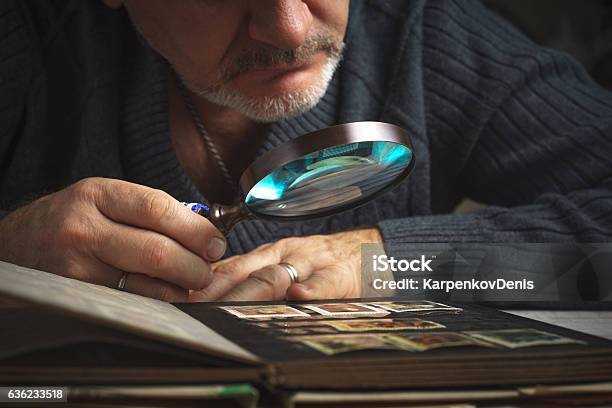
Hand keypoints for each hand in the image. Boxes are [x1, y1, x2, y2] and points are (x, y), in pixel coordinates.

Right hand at [0, 178, 225, 301]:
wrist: (17, 243)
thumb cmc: (73, 220)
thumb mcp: (105, 199)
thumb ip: (151, 211)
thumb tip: (205, 234)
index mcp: (97, 195)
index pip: (158, 209)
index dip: (196, 230)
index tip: (216, 243)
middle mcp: (83, 229)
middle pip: (157, 252)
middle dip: (194, 266)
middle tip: (206, 271)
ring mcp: (76, 267)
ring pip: (145, 285)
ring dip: (179, 289)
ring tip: (189, 284)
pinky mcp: (75, 296)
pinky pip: (129, 303)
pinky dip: (156, 302)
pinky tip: (165, 295)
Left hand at [190, 228, 382, 301]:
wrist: (369, 251)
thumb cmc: (321, 263)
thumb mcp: (285, 262)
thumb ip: (253, 275)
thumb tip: (209, 290)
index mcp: (272, 253)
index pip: (232, 264)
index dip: (206, 280)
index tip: (181, 294)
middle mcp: (287, 255)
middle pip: (248, 270)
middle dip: (219, 288)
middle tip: (195, 305)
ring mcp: (313, 263)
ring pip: (279, 274)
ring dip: (251, 291)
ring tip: (230, 306)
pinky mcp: (341, 275)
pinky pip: (325, 281)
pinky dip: (312, 288)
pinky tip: (299, 296)